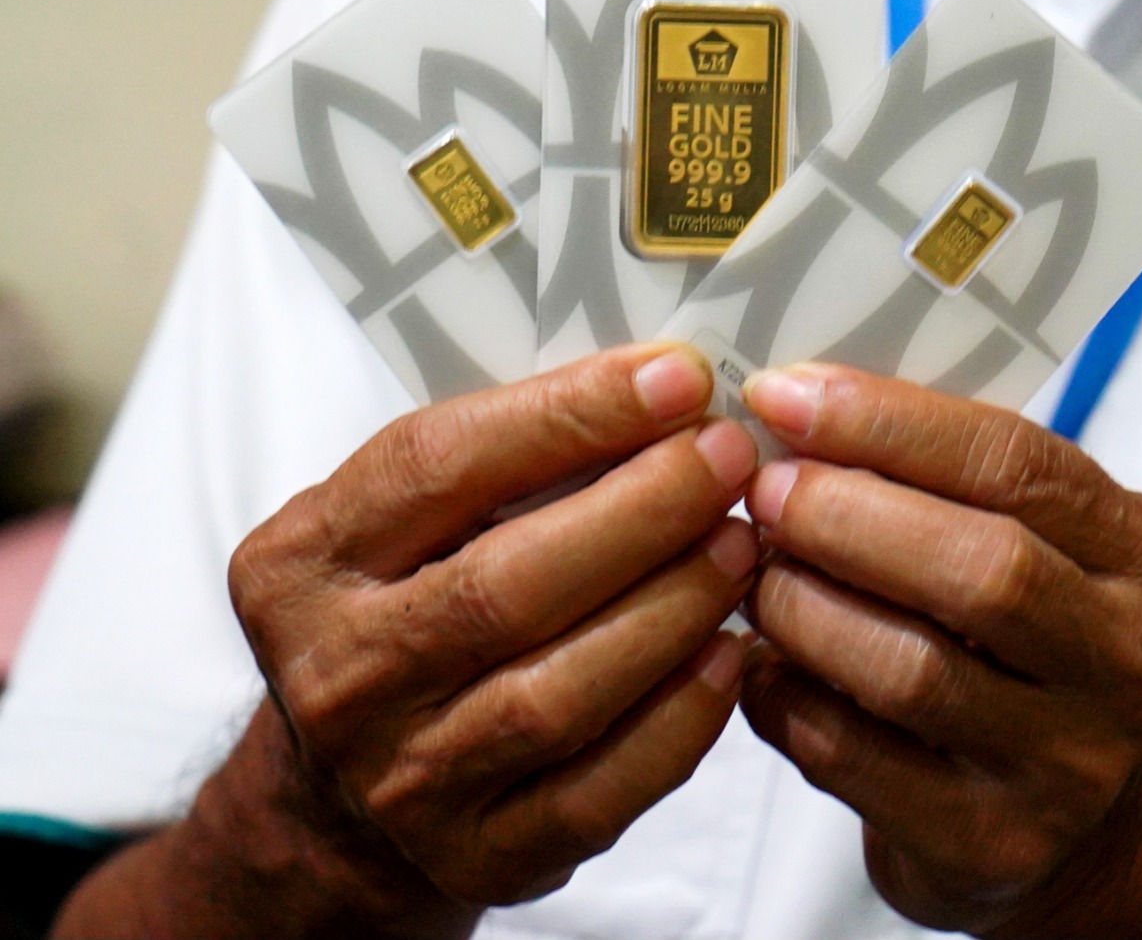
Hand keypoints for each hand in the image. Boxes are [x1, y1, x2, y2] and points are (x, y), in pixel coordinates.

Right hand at [223, 343, 759, 914]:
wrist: (345, 805)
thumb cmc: (408, 613)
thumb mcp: (409, 523)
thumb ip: (506, 457)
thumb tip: (667, 384)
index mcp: (304, 563)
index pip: (438, 466)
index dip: (569, 414)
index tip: (678, 377)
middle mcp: (338, 675)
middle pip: (505, 585)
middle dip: (642, 510)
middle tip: (730, 459)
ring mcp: (405, 779)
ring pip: (556, 693)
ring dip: (673, 607)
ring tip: (744, 543)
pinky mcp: (481, 856)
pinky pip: (600, 791)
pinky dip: (680, 718)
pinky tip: (733, 653)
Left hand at [737, 364, 1141, 937]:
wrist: (1077, 828)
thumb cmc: (1032, 649)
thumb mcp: (1044, 548)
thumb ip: (958, 480)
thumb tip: (802, 402)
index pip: (1021, 466)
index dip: (892, 423)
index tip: (789, 395)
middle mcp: (1130, 668)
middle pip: (979, 569)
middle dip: (846, 513)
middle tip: (765, 489)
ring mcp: (1067, 768)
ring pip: (911, 669)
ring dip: (806, 605)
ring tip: (756, 571)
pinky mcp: (987, 845)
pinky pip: (855, 756)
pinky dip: (786, 695)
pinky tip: (759, 660)